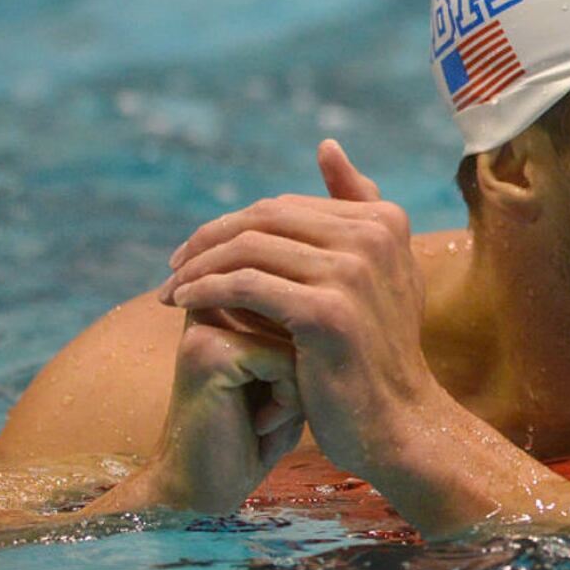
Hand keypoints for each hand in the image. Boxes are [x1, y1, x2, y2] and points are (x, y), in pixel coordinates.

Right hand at [88, 310, 303, 515]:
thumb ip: (298, 334)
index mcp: (224, 306)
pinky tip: (259, 426)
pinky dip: (288, 402)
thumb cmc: (254, 435)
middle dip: (300, 371)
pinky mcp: (211, 354)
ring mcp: (206, 329)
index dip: (307, 354)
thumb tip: (327, 304)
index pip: (297, 305)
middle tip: (268, 412)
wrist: (204, 489)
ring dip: (296, 389)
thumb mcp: (284, 376)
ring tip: (263, 418)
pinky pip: (285, 363)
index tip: (272, 399)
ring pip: (296, 339)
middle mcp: (211, 308)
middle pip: (298, 318)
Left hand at [157, 140, 435, 474]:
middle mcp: (374, 236)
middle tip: (174, 267)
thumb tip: (326, 146)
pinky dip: (206, 291)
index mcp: (384, 220)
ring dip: (198, 267)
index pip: (285, 206)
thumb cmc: (379, 353)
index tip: (198, 252)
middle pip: (263, 219)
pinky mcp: (326, 311)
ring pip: (248, 249)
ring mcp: (353, 272)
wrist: (398, 423)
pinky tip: (184, 306)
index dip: (234, 225)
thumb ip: (357, 208)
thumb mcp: (381, 271)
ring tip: (172, 290)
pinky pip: (244, 286)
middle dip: (209, 240)